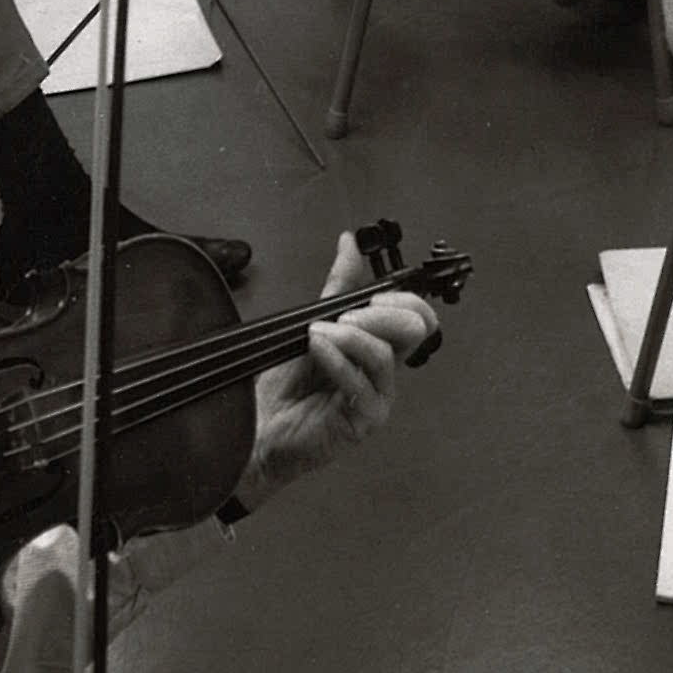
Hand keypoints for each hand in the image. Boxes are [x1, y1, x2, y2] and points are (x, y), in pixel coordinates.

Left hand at [235, 232, 438, 509]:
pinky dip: (337, 358)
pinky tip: (316, 346)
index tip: (373, 292)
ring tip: (317, 331)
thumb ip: (336, 287)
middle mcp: (383, 372)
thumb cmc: (283, 385)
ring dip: (350, 334)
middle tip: (348, 312)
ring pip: (386, 353)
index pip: (417, 316)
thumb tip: (350, 242)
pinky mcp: (364, 421)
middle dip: (382, 311)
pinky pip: (361, 382)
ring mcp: (377, 397)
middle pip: (416, 329)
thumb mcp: (309, 325)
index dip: (402, 298)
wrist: (256, 430)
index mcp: (377, 347)